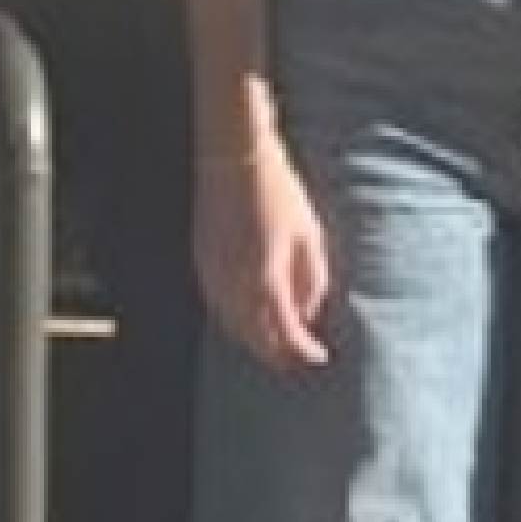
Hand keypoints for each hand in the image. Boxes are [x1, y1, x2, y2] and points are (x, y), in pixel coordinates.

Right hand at [206, 124, 333, 373]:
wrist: (234, 158)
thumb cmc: (279, 193)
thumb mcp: (309, 237)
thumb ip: (312, 281)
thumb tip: (310, 314)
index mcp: (266, 278)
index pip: (286, 333)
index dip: (304, 351)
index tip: (319, 357)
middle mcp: (234, 285)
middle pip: (254, 339)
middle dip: (278, 355)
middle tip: (298, 362)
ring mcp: (212, 275)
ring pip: (232, 327)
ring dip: (255, 342)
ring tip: (276, 348)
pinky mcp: (201, 263)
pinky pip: (217, 307)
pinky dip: (235, 322)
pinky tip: (248, 321)